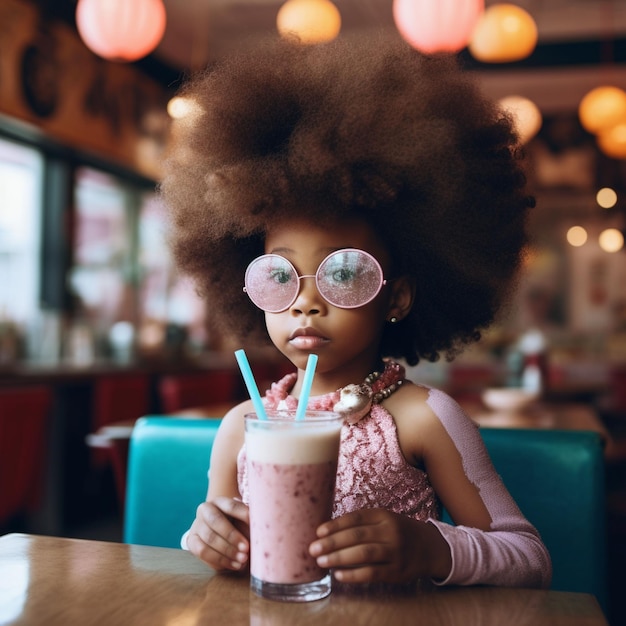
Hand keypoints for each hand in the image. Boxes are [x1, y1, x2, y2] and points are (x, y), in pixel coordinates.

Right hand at [186, 496, 249, 572]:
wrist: (215, 533)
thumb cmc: (236, 525)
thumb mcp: (243, 519)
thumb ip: (251, 520)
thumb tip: (263, 523)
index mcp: (220, 501)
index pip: (231, 505)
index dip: (243, 515)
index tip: (254, 527)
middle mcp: (205, 510)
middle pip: (216, 521)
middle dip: (232, 536)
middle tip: (246, 549)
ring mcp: (196, 525)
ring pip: (209, 538)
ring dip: (227, 551)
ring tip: (242, 560)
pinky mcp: (191, 541)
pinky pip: (202, 552)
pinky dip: (219, 560)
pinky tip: (233, 565)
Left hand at [309, 508, 451, 583]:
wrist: (430, 547)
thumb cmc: (398, 532)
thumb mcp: (384, 520)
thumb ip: (361, 524)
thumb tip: (328, 532)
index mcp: (384, 515)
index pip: (356, 518)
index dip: (336, 525)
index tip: (318, 531)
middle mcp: (390, 532)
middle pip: (358, 536)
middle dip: (333, 542)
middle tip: (313, 548)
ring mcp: (395, 552)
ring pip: (364, 554)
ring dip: (339, 558)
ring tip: (321, 561)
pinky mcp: (397, 571)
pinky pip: (372, 573)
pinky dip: (354, 575)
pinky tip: (338, 575)